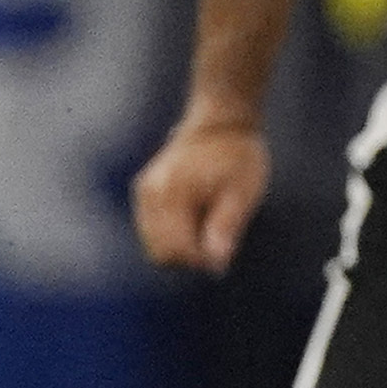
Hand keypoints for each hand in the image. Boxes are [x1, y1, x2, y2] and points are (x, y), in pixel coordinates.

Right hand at [132, 113, 269, 273]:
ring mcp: (144, 193)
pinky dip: (173, 236)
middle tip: (218, 249)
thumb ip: (226, 228)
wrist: (220, 123)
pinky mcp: (145, 192)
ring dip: (181, 248)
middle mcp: (150, 195)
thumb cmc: (237, 155)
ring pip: (154, 245)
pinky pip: (153, 230)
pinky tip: (197, 222)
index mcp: (172, 195)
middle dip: (189, 259)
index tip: (224, 261)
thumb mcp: (242, 193)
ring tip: (209, 232)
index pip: (176, 250)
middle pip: (160, 253)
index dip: (200, 263)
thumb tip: (216, 264)